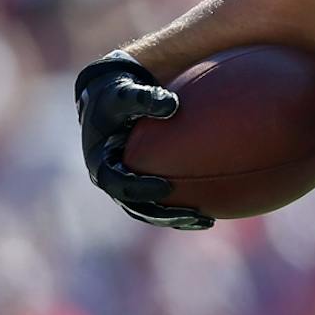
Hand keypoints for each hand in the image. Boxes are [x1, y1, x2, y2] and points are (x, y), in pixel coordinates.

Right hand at [72, 50, 212, 230]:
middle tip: (194, 215)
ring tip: (207, 221)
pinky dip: (185, 207)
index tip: (165, 187)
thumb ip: (144, 98)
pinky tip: (212, 209)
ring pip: (152, 212)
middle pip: (137, 207)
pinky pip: (165, 203)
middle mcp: (113, 180)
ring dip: (177, 219)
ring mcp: (128, 186)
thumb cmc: (119, 96)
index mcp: (102, 162)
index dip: (140, 189)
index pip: (118, 183)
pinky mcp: (144, 186)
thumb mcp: (124, 93)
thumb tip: (172, 105)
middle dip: (165, 214)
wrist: (113, 101)